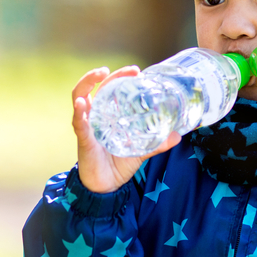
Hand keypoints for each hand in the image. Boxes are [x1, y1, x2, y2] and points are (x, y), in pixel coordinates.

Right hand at [72, 66, 181, 193]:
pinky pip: (78, 123)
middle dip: (109, 75)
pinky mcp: (83, 139)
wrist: (107, 186)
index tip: (136, 71)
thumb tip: (178, 135)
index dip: (121, 77)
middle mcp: (95, 115)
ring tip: (100, 74)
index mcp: (107, 114)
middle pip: (96, 87)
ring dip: (87, 83)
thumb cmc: (118, 164)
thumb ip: (157, 143)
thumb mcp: (140, 150)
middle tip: (129, 70)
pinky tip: (82, 103)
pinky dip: (79, 112)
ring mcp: (86, 126)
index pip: (110, 88)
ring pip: (79, 97)